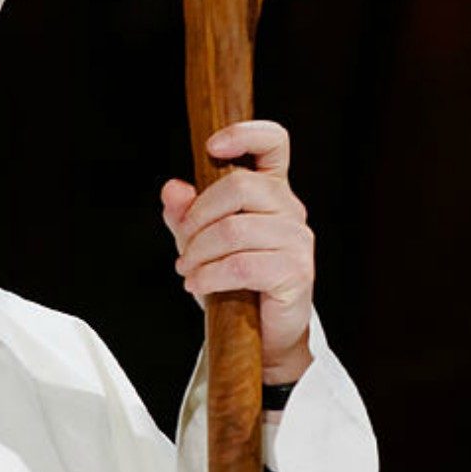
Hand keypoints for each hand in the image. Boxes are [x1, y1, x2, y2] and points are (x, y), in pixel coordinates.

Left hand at [161, 120, 314, 382]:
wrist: (264, 337)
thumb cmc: (235, 283)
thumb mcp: (201, 243)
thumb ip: (186, 214)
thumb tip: (172, 189)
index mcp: (271, 190)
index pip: (273, 142)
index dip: (245, 134)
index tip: (212, 147)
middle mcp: (290, 208)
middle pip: (239, 185)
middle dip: (198, 217)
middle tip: (183, 245)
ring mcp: (298, 240)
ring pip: (234, 229)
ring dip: (199, 253)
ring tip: (187, 270)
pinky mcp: (296, 272)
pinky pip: (242, 264)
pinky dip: (210, 275)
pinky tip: (197, 285)